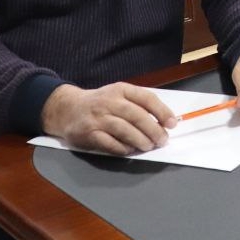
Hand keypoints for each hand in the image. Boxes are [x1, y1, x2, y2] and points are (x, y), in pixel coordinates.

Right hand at [41, 82, 176, 154]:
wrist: (67, 109)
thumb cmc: (101, 103)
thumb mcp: (119, 95)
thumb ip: (138, 104)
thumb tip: (164, 122)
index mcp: (121, 89)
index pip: (146, 98)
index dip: (162, 111)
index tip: (172, 124)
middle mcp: (109, 101)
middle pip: (136, 116)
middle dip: (153, 130)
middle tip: (162, 140)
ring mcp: (97, 117)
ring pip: (124, 130)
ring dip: (140, 140)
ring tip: (149, 146)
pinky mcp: (88, 133)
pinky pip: (109, 143)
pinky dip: (122, 148)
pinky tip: (130, 150)